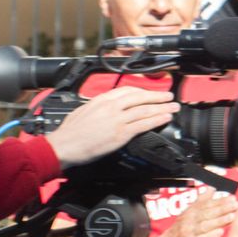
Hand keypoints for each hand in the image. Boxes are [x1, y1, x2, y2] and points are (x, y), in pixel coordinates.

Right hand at [46, 87, 176, 168]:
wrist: (64, 145)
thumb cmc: (69, 132)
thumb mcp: (83, 111)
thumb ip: (98, 107)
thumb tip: (107, 107)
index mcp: (101, 99)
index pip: (127, 90)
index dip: (142, 91)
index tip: (150, 92)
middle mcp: (111, 106)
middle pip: (140, 97)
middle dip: (157, 96)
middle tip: (169, 96)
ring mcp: (117, 119)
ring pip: (145, 110)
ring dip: (162, 108)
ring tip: (173, 107)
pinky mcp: (121, 133)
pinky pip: (143, 124)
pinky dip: (157, 120)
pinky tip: (165, 118)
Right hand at [147, 188, 237, 236]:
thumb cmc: (179, 233)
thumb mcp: (188, 215)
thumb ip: (200, 202)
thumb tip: (212, 188)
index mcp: (190, 213)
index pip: (206, 204)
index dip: (219, 201)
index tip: (232, 197)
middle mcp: (188, 221)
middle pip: (207, 213)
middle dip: (222, 208)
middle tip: (235, 204)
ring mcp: (188, 234)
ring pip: (205, 225)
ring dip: (219, 220)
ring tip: (232, 216)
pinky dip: (210, 236)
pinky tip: (221, 233)